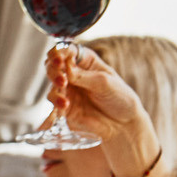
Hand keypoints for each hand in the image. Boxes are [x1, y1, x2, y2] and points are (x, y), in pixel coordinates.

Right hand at [51, 43, 158, 176]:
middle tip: (61, 79)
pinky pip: (54, 107)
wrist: (124, 125)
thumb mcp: (105, 82)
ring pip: (52, 87)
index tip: (58, 59)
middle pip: (54, 67)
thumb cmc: (120, 98)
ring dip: (55, 92)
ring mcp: (68, 92)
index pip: (67, 51)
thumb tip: (66, 68)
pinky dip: (55, 108)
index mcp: (85, 62)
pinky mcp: (65, 109)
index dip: (59, 53)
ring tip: (65, 100)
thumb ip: (83, 76)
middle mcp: (74, 74)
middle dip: (54, 71)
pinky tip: (61, 110)